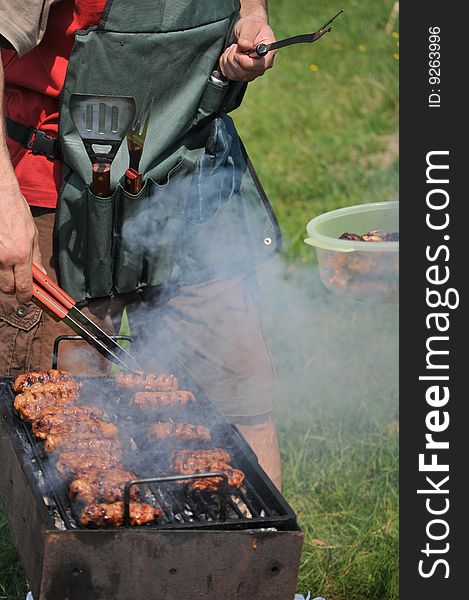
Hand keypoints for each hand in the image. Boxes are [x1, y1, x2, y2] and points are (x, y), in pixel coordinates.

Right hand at [0, 183, 41, 302]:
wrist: (0, 196)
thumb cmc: (15, 211)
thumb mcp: (32, 234)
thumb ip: (35, 256)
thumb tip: (39, 272)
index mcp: (20, 254)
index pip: (24, 286)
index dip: (26, 296)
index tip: (27, 298)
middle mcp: (4, 258)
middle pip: (7, 288)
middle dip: (14, 288)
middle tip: (18, 281)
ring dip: (4, 278)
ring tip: (9, 264)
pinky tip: (2, 253)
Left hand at [219, 16, 275, 81]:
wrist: (248, 30)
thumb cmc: (252, 27)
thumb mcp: (250, 26)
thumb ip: (247, 35)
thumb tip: (244, 45)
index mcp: (268, 55)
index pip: (259, 66)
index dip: (245, 60)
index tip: (239, 47)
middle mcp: (261, 68)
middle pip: (244, 73)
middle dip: (234, 57)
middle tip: (236, 45)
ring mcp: (251, 73)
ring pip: (235, 75)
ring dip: (228, 60)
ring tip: (233, 48)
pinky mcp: (242, 75)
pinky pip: (229, 75)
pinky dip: (224, 64)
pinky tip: (229, 55)